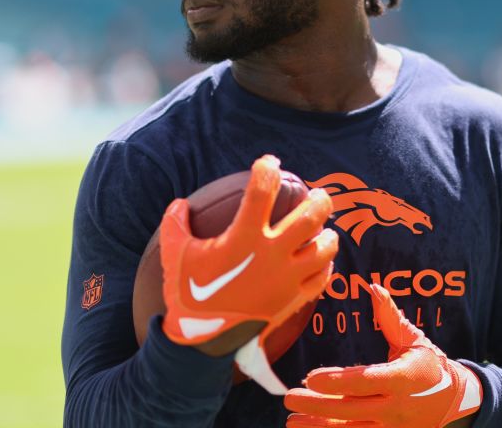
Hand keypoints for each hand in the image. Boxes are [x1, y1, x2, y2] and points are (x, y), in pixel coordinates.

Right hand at [159, 155, 337, 359]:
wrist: (203, 339)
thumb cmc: (188, 293)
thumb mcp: (174, 253)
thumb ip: (175, 223)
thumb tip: (179, 204)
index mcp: (244, 238)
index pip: (262, 191)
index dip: (268, 169)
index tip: (269, 163)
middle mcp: (272, 255)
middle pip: (310, 217)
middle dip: (319, 200)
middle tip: (318, 194)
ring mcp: (287, 279)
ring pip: (324, 248)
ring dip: (327, 234)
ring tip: (324, 227)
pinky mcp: (294, 300)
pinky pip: (321, 278)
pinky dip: (325, 265)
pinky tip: (320, 260)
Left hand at [285, 284, 482, 427]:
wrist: (455, 401)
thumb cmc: (430, 365)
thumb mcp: (414, 340)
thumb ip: (390, 317)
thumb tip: (373, 287)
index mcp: (404, 378)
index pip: (365, 381)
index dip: (337, 382)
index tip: (310, 377)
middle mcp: (397, 407)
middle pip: (351, 409)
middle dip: (317, 406)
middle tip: (289, 398)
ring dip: (318, 427)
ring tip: (292, 421)